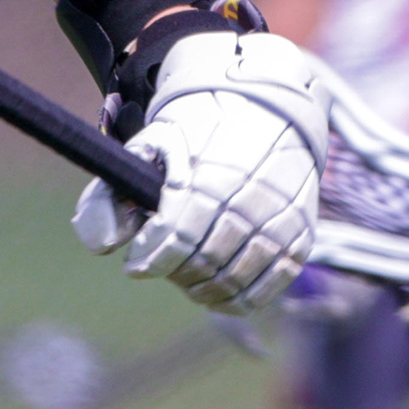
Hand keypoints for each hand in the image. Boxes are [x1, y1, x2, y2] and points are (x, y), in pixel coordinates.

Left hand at [71, 30, 327, 316]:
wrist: (267, 109)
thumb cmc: (200, 132)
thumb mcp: (149, 145)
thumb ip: (113, 192)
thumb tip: (107, 246)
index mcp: (210, 174)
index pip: (176, 237)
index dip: (150, 259)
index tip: (136, 264)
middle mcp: (250, 200)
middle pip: (202, 263)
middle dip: (175, 272)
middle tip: (165, 265)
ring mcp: (280, 220)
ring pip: (233, 280)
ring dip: (202, 288)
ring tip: (187, 277)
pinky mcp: (301, 237)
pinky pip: (267, 287)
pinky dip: (237, 300)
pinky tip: (216, 293)